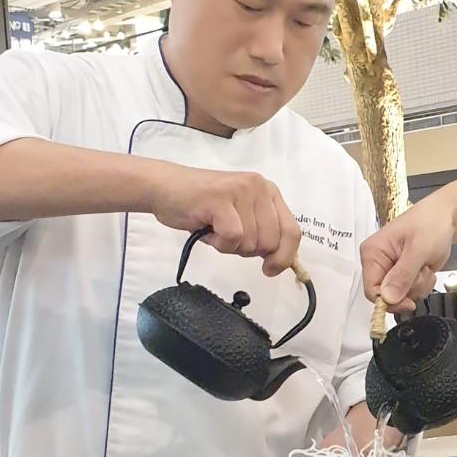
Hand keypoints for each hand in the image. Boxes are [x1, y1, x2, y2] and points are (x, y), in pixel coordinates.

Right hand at [146, 163, 300, 274]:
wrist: (164, 188)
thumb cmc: (201, 207)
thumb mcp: (240, 217)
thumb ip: (261, 232)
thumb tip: (278, 260)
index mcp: (269, 191)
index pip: (292, 231)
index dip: (284, 256)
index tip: (270, 269)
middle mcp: (259, 187)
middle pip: (270, 242)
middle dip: (247, 250)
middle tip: (226, 237)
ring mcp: (241, 190)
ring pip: (251, 242)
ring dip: (230, 246)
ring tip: (214, 229)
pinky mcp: (221, 198)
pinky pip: (232, 238)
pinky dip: (219, 243)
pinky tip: (207, 230)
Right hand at [360, 191, 456, 311]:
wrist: (445, 218)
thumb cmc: (430, 223)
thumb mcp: (418, 249)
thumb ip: (402, 275)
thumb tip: (387, 297)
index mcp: (372, 253)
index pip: (371, 290)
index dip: (389, 301)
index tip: (408, 302)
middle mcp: (377, 263)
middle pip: (386, 296)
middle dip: (409, 288)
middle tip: (420, 270)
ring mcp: (390, 270)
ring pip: (401, 296)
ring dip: (418, 286)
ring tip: (424, 265)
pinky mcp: (402, 275)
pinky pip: (410, 293)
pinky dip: (422, 285)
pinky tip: (425, 268)